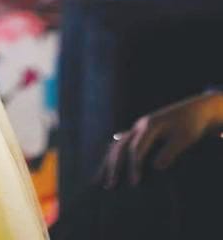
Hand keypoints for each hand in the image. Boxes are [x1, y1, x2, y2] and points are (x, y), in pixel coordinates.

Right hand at [98, 93, 221, 187]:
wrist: (193, 110)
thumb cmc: (190, 125)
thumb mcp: (184, 139)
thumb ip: (170, 152)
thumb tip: (155, 168)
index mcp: (150, 125)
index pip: (136, 148)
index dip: (134, 166)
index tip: (135, 184)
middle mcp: (140, 125)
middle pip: (120, 145)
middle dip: (114, 165)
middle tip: (110, 185)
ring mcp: (138, 127)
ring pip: (117, 143)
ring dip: (109, 161)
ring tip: (103, 180)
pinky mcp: (139, 130)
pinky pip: (121, 142)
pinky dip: (113, 155)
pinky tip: (108, 165)